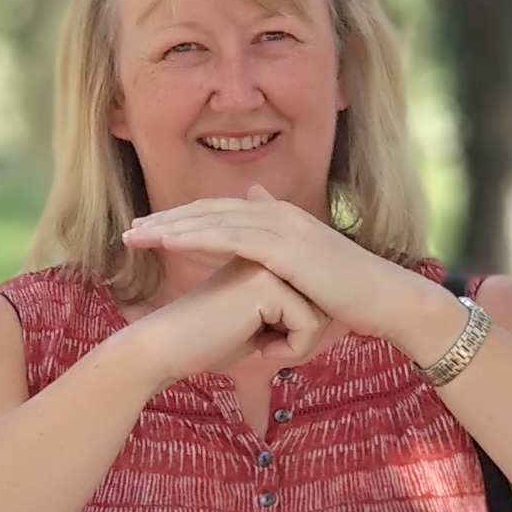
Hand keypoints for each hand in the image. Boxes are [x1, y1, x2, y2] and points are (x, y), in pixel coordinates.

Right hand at [121, 258, 334, 384]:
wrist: (169, 347)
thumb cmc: (209, 340)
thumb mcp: (256, 320)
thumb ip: (284, 309)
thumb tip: (318, 316)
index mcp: (261, 254)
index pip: (311, 293)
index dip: (299, 327)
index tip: (267, 340)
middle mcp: (267, 252)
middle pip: (321, 301)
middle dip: (303, 335)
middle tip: (268, 348)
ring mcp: (267, 265)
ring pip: (320, 313)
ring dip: (298, 345)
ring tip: (264, 349)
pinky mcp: (267, 286)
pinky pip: (309, 325)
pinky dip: (292, 350)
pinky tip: (262, 352)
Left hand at [123, 186, 460, 358]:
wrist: (383, 299)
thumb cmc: (347, 294)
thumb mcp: (308, 269)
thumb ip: (280, 249)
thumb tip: (258, 240)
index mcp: (279, 219)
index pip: (220, 214)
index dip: (182, 222)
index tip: (147, 233)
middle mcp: (277, 215)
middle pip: (209, 212)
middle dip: (166, 222)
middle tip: (128, 233)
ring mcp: (283, 226)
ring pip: (214, 221)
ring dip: (172, 228)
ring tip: (137, 237)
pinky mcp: (287, 246)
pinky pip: (232, 236)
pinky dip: (198, 236)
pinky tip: (169, 243)